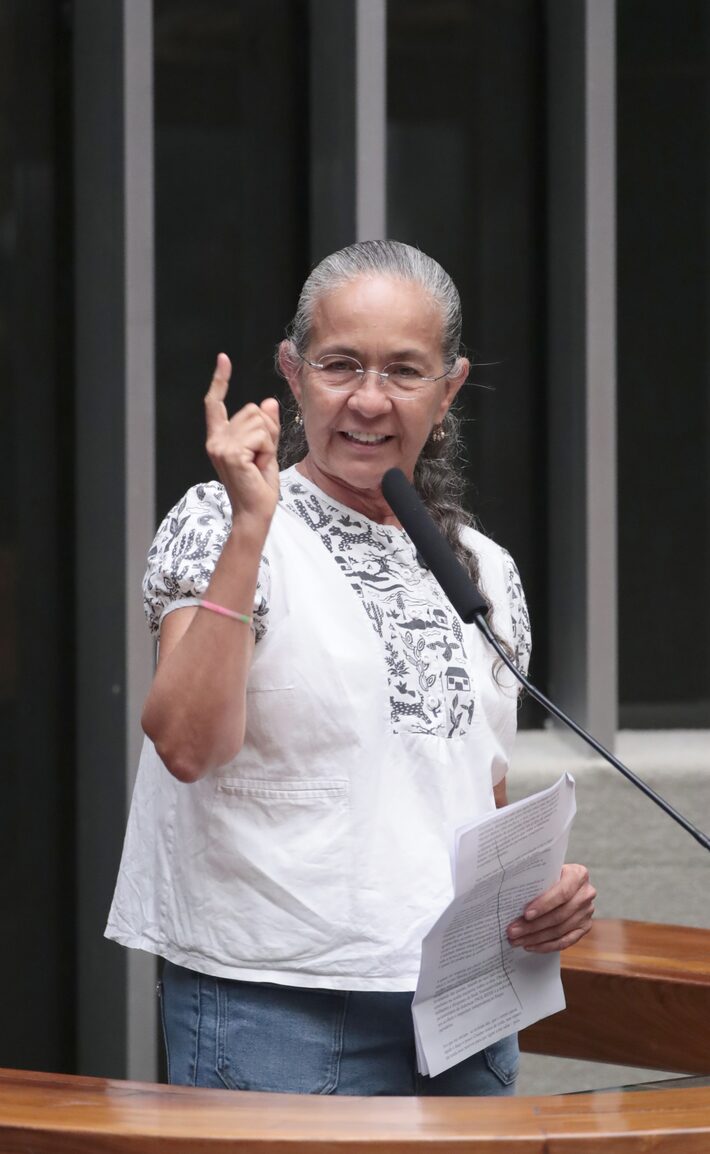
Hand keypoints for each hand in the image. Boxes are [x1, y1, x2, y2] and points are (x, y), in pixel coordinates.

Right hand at [204, 353, 280, 525]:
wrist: (255, 513)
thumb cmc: (259, 487)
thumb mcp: (266, 451)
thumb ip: (266, 427)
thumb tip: (268, 402)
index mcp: (219, 438)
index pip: (215, 403)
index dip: (220, 379)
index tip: (223, 359)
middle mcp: (215, 440)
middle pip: (252, 409)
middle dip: (267, 431)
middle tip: (261, 458)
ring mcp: (220, 446)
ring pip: (259, 421)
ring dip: (268, 442)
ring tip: (259, 464)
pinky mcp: (231, 453)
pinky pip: (262, 436)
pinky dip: (267, 450)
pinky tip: (258, 467)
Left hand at [506, 864, 595, 952]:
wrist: (566, 880)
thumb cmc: (550, 875)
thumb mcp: (546, 872)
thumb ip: (537, 883)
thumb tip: (514, 900)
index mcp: (578, 875)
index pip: (562, 893)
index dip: (544, 905)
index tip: (526, 914)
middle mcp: (586, 894)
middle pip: (559, 915)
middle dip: (533, 926)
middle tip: (513, 931)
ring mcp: (587, 912)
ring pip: (560, 930)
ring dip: (536, 938)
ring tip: (517, 940)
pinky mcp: (584, 927)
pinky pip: (566, 941)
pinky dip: (547, 946)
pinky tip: (531, 946)